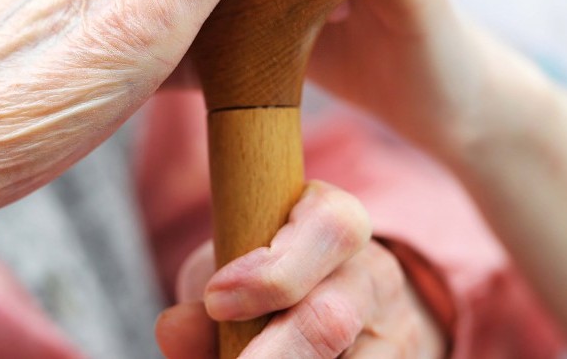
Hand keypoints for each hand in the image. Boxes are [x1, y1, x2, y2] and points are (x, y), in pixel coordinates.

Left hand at [155, 182, 443, 357]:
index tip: (216, 301)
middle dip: (276, 354)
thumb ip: (201, 306)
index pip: (328, 229)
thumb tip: (173, 328)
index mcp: (334, 222)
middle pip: (334, 317)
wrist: (333, 306)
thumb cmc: (264, 282)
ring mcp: (394, 332)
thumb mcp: (230, 274)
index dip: (272, 270)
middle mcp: (374, 275)